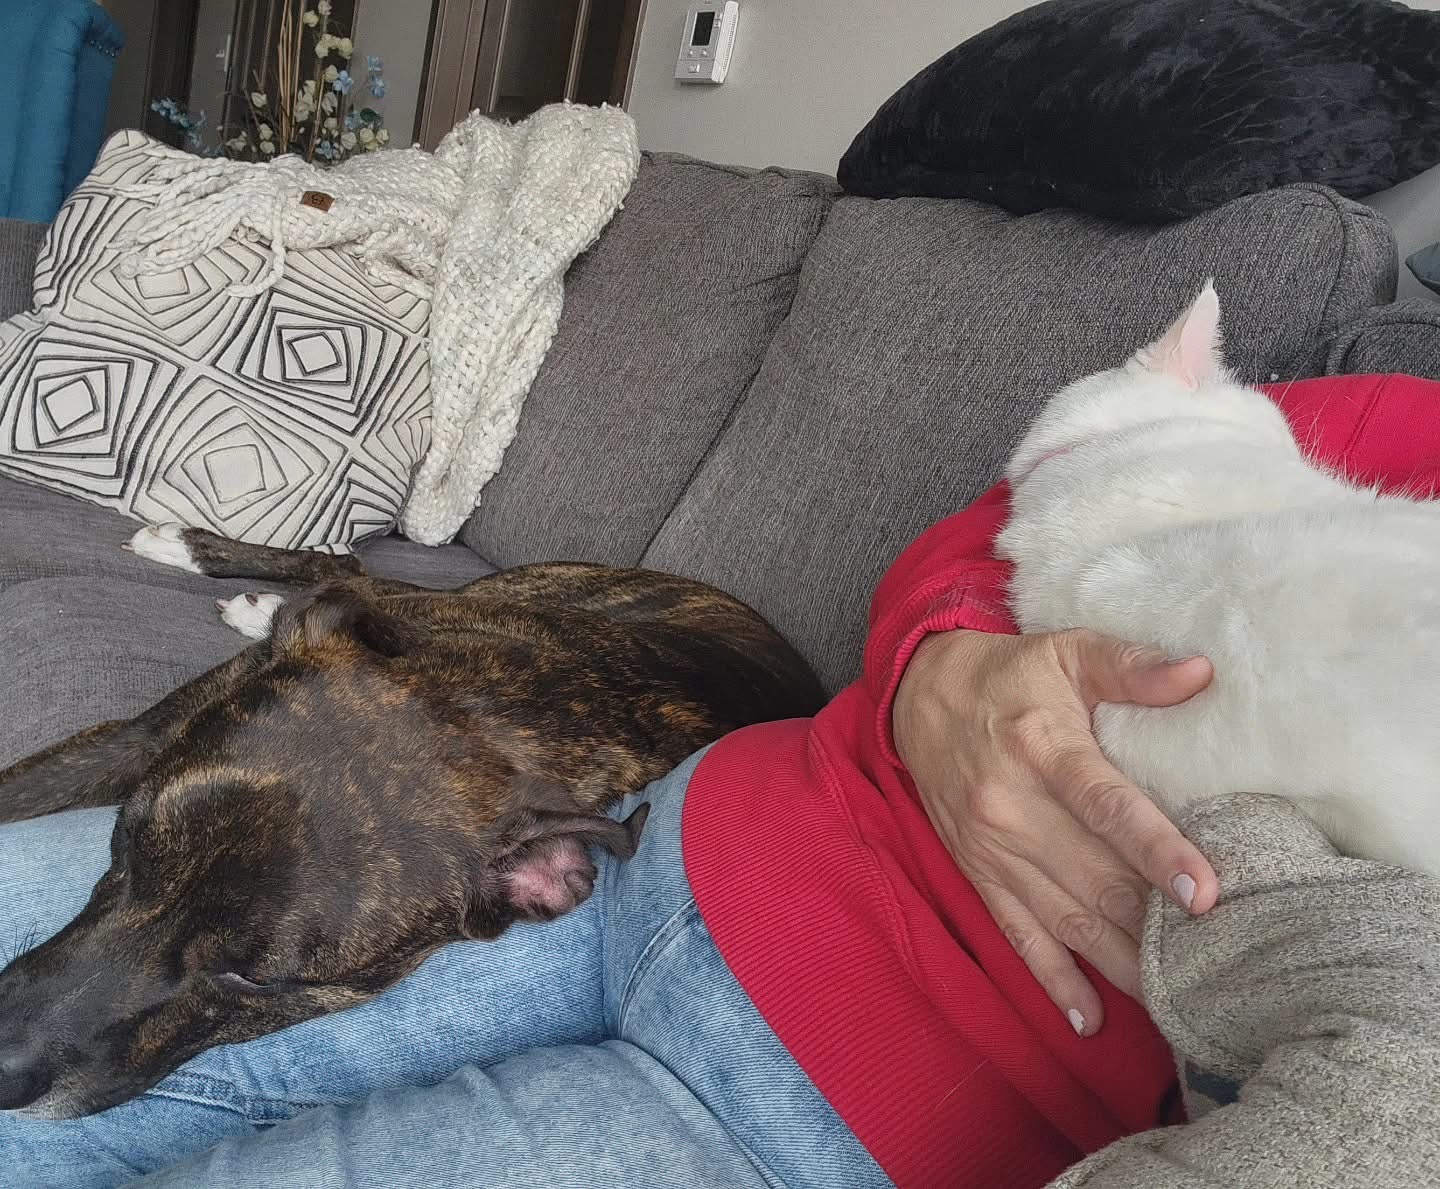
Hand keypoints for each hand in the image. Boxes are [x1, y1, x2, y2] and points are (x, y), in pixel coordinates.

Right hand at [892, 628, 1217, 1035]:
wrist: (918, 695)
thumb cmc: (1008, 674)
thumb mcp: (1066, 651)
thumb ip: (1131, 666)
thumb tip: (1201, 673)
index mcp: (1042, 747)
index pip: (1106, 806)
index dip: (1157, 851)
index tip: (1205, 893)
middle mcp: (1013, 805)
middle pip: (1095, 878)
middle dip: (1156, 924)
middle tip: (1220, 962)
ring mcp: (993, 848)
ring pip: (1067, 918)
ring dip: (1122, 962)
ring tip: (1179, 999)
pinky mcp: (979, 873)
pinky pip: (1018, 935)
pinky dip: (1054, 981)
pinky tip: (1091, 1019)